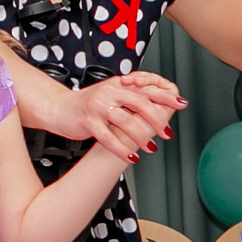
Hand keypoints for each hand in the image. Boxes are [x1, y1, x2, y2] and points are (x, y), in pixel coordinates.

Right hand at [66, 71, 182, 161]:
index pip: (146, 87)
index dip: (165, 96)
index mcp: (118, 84)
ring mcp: (98, 107)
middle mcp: (109, 92)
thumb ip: (132, 97)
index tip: (181, 104)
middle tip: (167, 133)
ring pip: (126, 121)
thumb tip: (159, 104)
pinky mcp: (88, 122)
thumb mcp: (111, 94)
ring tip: (151, 147)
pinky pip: (109, 137)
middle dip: (156, 120)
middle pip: (140, 103)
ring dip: (141, 137)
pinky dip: (122, 149)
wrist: (60, 108)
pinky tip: (132, 157)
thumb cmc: (89, 105)